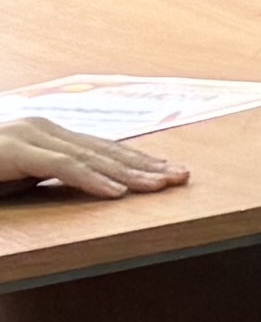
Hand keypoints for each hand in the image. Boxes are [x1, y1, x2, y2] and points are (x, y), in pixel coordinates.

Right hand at [0, 116, 181, 198]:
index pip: (103, 148)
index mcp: (48, 133)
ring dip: (130, 173)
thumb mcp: (22, 174)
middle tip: (182, 176)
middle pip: (104, 150)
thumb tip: (90, 183)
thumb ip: (51, 174)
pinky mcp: (14, 151)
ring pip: (90, 157)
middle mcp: (43, 129)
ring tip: (160, 185)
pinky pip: (62, 166)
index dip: (138, 160)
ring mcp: (29, 136)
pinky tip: (116, 192)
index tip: (170, 171)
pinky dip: (92, 179)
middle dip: (146, 165)